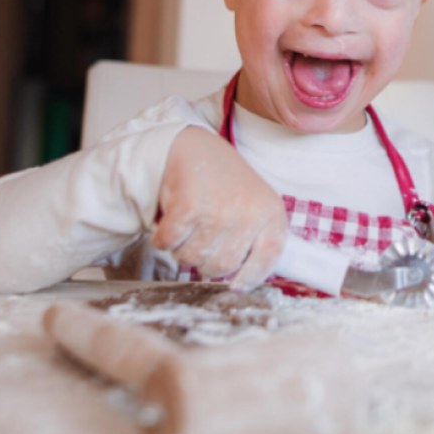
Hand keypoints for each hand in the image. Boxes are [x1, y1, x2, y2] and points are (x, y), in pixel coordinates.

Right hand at [153, 127, 286, 288]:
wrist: (194, 148)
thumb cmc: (225, 185)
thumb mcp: (254, 206)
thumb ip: (258, 239)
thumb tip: (245, 283)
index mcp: (271, 213)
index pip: (270, 256)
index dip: (252, 277)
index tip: (237, 285)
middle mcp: (248, 213)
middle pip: (223, 267)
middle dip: (206, 262)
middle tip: (203, 239)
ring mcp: (219, 211)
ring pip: (192, 259)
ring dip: (183, 249)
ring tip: (190, 226)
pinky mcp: (188, 207)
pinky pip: (169, 244)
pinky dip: (163, 237)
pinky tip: (173, 220)